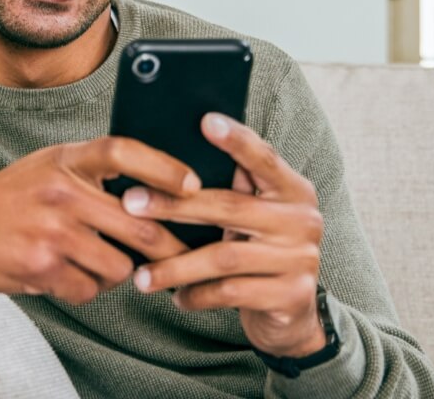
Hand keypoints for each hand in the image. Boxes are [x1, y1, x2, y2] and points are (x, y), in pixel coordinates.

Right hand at [0, 136, 197, 303]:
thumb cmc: (15, 194)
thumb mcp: (52, 164)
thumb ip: (95, 170)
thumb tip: (160, 189)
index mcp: (67, 159)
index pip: (123, 152)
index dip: (164, 168)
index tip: (194, 185)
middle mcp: (60, 190)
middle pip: (138, 222)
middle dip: (169, 247)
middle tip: (184, 256)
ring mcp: (51, 230)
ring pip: (118, 265)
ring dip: (117, 272)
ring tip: (96, 261)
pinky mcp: (39, 266)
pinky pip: (88, 289)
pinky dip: (84, 288)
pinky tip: (65, 274)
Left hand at [121, 113, 325, 356]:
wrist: (292, 313)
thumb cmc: (258, 251)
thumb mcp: (253, 218)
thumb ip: (233, 190)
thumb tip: (170, 159)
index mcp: (293, 190)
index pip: (264, 158)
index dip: (236, 140)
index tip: (205, 121)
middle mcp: (302, 219)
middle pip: (230, 207)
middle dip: (174, 205)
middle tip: (131, 203)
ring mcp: (300, 258)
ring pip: (224, 257)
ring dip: (176, 266)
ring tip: (141, 275)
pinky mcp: (292, 295)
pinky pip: (231, 292)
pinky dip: (198, 295)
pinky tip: (176, 297)